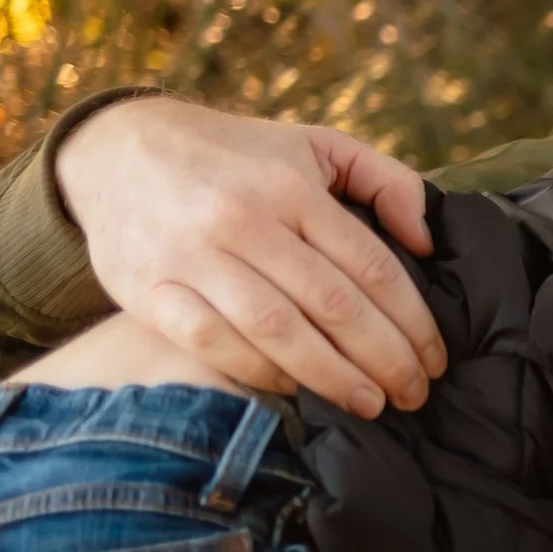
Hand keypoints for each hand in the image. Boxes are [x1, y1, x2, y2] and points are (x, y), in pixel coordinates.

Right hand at [55, 97, 446, 416]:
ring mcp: (192, 256)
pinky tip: (296, 389)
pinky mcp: (148, 288)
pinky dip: (257, 371)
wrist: (117, 149)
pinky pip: (211, 341)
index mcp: (291, 186)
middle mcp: (244, 219)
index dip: (412, 319)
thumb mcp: (314, 146)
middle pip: (331, 303)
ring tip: (370, 405)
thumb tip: (427, 241)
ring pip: (276, 329)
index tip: (434, 357)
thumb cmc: (236, 157)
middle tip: (414, 393)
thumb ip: (384, 181)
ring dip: (331, 376)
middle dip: (384, 357)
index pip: (370, 265)